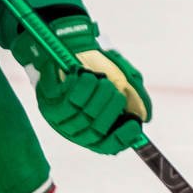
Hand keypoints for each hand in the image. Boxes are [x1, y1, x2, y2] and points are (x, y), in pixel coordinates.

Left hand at [14, 13, 151, 154]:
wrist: (74, 47)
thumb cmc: (101, 68)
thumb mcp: (124, 81)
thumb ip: (136, 99)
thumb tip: (144, 119)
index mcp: (96, 128)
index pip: (108, 146)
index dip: (121, 138)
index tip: (133, 122)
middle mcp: (77, 129)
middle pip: (97, 131)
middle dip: (111, 108)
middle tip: (115, 89)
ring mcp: (60, 119)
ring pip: (83, 117)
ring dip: (97, 95)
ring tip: (100, 79)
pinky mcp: (48, 104)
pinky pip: (69, 103)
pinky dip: (82, 88)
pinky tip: (84, 76)